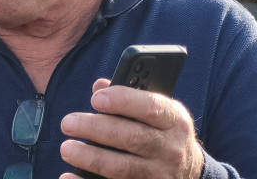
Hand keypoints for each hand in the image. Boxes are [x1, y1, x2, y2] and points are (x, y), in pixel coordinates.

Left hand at [59, 79, 203, 178]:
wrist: (189, 171)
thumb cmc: (162, 132)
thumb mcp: (158, 111)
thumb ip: (130, 97)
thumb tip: (99, 86)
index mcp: (173, 120)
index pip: (150, 107)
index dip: (122, 101)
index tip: (96, 98)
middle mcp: (170, 148)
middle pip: (131, 137)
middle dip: (95, 129)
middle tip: (68, 123)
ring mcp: (159, 174)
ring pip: (121, 167)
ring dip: (90, 157)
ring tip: (67, 148)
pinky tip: (69, 176)